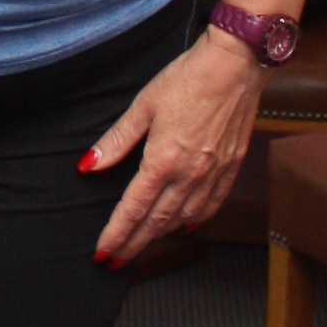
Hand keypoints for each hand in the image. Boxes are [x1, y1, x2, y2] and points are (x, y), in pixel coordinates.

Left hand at [84, 27, 263, 265]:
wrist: (237, 65)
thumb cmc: (189, 79)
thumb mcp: (143, 106)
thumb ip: (116, 141)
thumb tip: (88, 165)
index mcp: (163, 160)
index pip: (133, 209)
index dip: (116, 234)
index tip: (103, 252)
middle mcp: (190, 174)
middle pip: (157, 222)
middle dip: (134, 245)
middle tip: (117, 261)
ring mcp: (214, 174)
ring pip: (185, 218)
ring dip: (162, 236)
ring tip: (143, 245)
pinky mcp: (231, 168)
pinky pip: (211, 205)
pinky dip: (195, 221)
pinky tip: (185, 226)